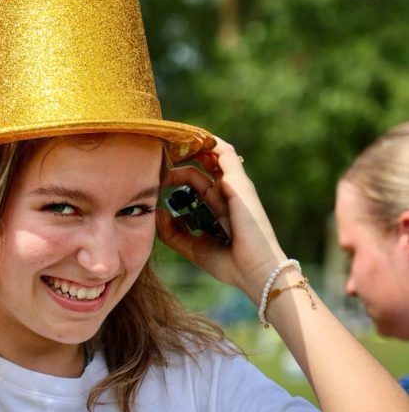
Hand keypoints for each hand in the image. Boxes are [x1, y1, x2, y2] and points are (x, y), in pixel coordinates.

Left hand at [156, 137, 286, 304]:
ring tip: (171, 143)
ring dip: (192, 146)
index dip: (175, 176)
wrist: (255, 271)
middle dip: (178, 161)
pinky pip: (224, 153)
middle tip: (158, 161)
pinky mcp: (239, 182)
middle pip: (201, 167)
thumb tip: (156, 212)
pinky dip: (208, 142)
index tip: (155, 177)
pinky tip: (189, 140)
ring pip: (213, 155)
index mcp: (217, 207)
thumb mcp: (192, 247)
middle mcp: (226, 193)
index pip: (196, 181)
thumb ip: (172, 233)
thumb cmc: (229, 263)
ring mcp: (234, 186)